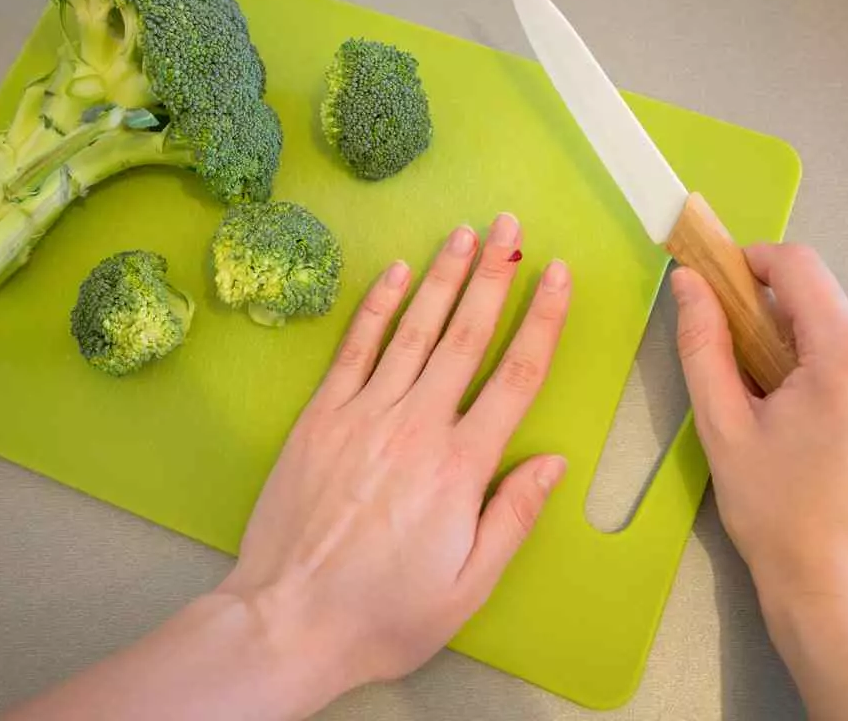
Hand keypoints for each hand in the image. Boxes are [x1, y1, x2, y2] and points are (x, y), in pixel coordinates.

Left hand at [218, 213, 570, 708]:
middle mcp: (417, 426)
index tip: (558, 274)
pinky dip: (377, 306)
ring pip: (413, 330)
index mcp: (462, 467)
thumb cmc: (385, 613)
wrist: (289, 620)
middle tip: (511, 226)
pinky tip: (396, 272)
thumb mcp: (469, 585)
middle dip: (494, 276)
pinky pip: (354, 349)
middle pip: (465, 336)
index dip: (542, 319)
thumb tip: (552, 460)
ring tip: (466, 233)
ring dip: (443, 277)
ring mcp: (363, 416)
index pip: (516, 375)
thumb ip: (514, 516)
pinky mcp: (320, 418)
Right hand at [671, 243, 847, 718]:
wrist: (844, 591)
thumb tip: (688, 282)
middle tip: (739, 372)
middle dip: (774, 320)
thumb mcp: (723, 426)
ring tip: (778, 409)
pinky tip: (813, 420)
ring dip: (803, 347)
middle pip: (822, 301)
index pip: (800, 267)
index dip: (751, 260)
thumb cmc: (777, 516)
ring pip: (843, 328)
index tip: (717, 279)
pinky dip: (832, 368)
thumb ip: (702, 343)